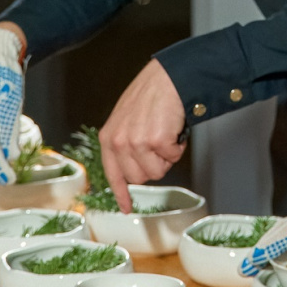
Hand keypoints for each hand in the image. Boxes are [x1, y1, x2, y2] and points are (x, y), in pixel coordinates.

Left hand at [99, 60, 187, 212]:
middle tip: (159, 146)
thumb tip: (132, 167)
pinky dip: (178, 146)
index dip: (122, 194)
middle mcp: (119, 142)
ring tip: (165, 135)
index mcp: (109, 137)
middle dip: (154, 165)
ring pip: (157, 171)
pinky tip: (174, 130)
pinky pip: (173, 158)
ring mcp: (137, 142)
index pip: (113, 174)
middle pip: (140, 177)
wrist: (168, 77)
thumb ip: (124, 142)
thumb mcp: (125, 118)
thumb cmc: (151, 94)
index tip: (127, 208)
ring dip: (167, 156)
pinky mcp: (156, 141)